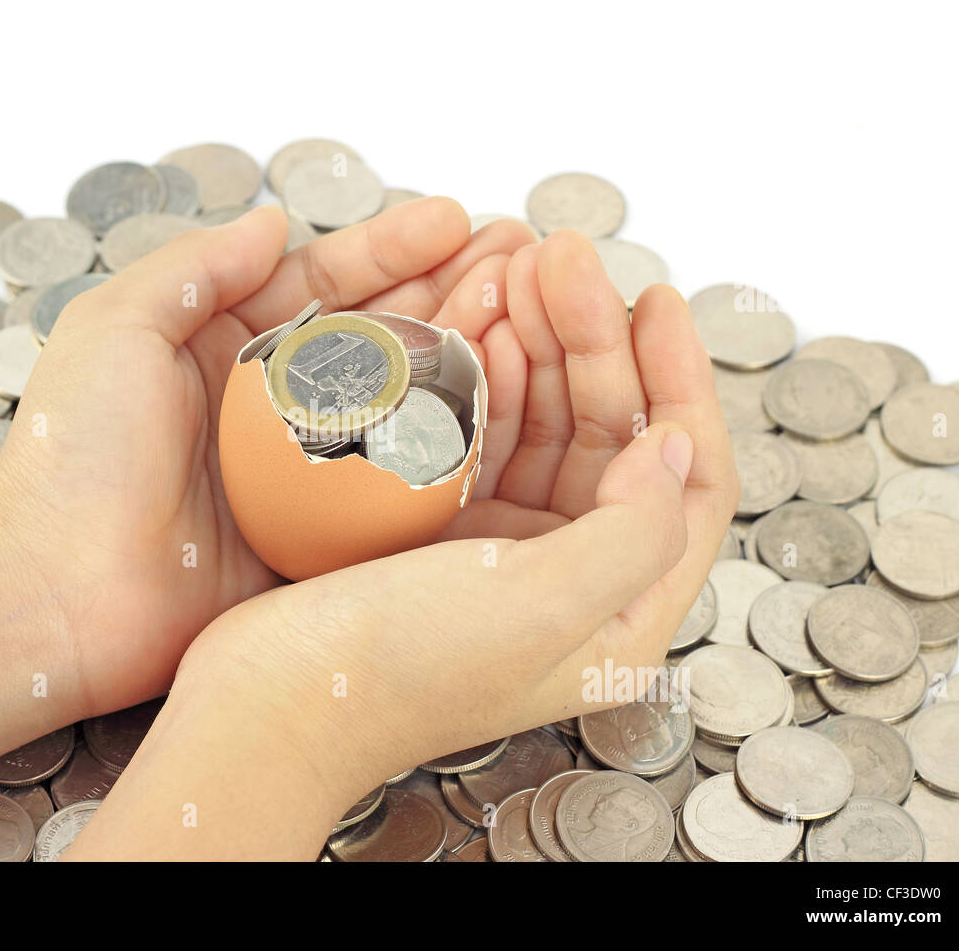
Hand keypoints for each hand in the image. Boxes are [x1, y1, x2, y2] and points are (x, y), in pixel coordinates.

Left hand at [0, 201, 537, 718]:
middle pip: (373, 340)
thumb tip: (272, 220)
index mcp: (220, 349)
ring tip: (524, 331)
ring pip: (395, 413)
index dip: (389, 250)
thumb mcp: (115, 329)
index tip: (454, 221)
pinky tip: (494, 429)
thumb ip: (194, 268)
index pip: (321, 284)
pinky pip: (391, 495)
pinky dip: (441, 463)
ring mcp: (298, 476)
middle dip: (445, 298)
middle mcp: (268, 407)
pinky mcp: (316, 543)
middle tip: (518, 265)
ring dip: (457, 372)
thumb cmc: (72, 455)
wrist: (55, 594)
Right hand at [65, 233, 737, 858]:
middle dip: (595, 341)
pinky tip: (479, 325)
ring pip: (548, 426)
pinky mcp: (444, 531)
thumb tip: (675, 444)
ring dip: (542, 345)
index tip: (654, 300)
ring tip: (520, 271)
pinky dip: (488, 377)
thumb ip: (631, 531)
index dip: (682, 383)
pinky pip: (486, 436)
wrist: (269, 701)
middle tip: (562, 256)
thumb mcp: (538, 604)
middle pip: (615, 438)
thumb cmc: (400, 670)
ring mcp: (507, 552)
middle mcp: (574, 581)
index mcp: (620, 614)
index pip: (689, 483)